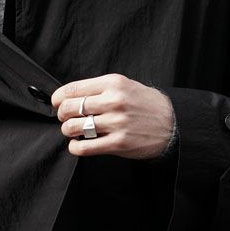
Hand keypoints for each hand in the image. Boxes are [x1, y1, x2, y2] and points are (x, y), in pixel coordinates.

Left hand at [50, 73, 175, 159]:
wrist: (173, 124)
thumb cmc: (146, 105)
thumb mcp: (126, 86)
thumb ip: (101, 89)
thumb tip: (70, 96)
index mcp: (114, 83)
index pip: (73, 89)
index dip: (58, 98)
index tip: (57, 103)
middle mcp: (114, 101)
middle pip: (70, 108)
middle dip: (62, 115)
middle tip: (66, 119)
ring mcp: (116, 123)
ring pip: (74, 127)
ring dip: (68, 131)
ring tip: (73, 131)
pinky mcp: (117, 143)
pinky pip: (84, 147)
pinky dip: (75, 147)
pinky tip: (78, 144)